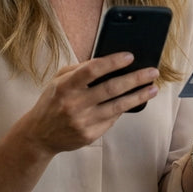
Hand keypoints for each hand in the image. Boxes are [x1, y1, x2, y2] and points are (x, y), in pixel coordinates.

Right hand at [18, 52, 159, 154]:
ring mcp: (82, 122)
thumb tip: (109, 62)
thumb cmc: (52, 101)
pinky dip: (123, 109)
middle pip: (111, 88)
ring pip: (118, 106)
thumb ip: (79, 70)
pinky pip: (112, 119)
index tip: (130, 56)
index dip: (113, 62)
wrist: (39, 135)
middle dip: (135, 79)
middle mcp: (74, 104)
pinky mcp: (89, 135)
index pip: (92, 70)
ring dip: (139, 96)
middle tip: (153, 72)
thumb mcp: (58, 80)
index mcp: (65, 86)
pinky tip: (133, 101)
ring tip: (153, 88)